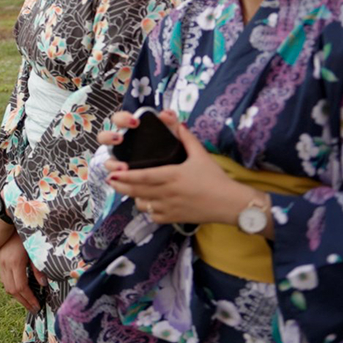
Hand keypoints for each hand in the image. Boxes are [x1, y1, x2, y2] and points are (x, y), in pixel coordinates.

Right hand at [0, 235, 45, 311]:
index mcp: (15, 262)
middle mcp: (5, 264)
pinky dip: (12, 288)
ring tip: (28, 302)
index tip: (38, 306)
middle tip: (34, 309)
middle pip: (12, 290)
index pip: (21, 287)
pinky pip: (4, 279)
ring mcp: (0, 262)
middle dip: (23, 302)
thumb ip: (38, 267)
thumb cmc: (26, 233)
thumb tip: (43, 284)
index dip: (29, 299)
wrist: (9, 219)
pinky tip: (21, 290)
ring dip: (17, 296)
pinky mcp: (0, 260)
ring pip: (6, 286)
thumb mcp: (35, 249)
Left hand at [102, 110, 255, 226]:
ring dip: (135, 197)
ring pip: (143, 204)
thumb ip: (187, 139)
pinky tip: (148, 203)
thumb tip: (178, 123)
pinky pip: (154, 215)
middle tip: (111, 181)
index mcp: (172, 175)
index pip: (142, 176)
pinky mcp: (174, 219)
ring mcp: (170, 207)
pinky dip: (148, 209)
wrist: (231, 204)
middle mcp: (168, 192)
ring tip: (131, 190)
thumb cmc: (215, 178)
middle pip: (137, 190)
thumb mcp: (201, 155)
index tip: (112, 173)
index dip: (125, 176)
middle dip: (121, 186)